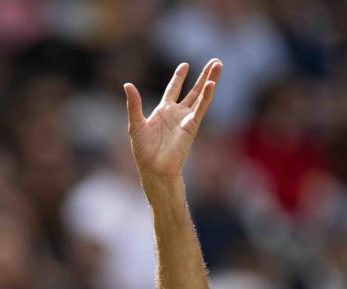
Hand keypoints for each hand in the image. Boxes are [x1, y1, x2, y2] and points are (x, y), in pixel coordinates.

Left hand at [124, 59, 221, 178]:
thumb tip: (127, 85)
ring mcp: (186, 119)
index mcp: (163, 111)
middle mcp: (177, 113)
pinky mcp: (191, 126)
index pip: (173, 89)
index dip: (179, 77)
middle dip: (203, 75)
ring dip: (210, 80)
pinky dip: (206, 96)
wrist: (154, 168)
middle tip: (214, 62)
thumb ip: (134, 104)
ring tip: (218, 65)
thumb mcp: (135, 123)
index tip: (185, 65)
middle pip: (193, 90)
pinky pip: (200, 108)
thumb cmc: (143, 151)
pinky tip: (211, 84)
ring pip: (201, 96)